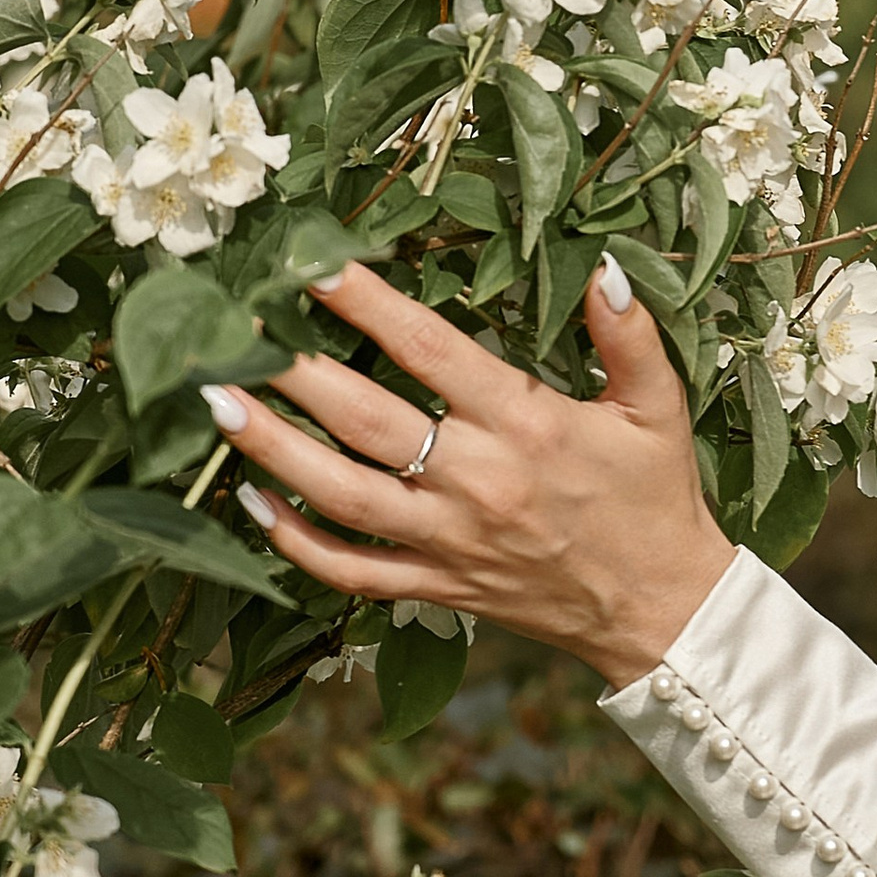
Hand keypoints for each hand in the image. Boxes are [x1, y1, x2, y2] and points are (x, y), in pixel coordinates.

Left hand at [207, 255, 734, 690]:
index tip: (318, 266)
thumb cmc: (655, 498)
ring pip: (341, 496)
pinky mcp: (436, 587)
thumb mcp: (659, 408)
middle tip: (236, 331)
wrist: (660, 609)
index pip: (432, 351)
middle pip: (368, 421)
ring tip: (216, 405)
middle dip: (296, 373)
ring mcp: (449, 541)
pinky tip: (249, 502)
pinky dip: (295, 542)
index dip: (370, 305)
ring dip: (273, 451)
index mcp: (529, 426)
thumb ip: (629, 337)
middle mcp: (478, 483)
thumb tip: (603, 268)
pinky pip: (350, 570)